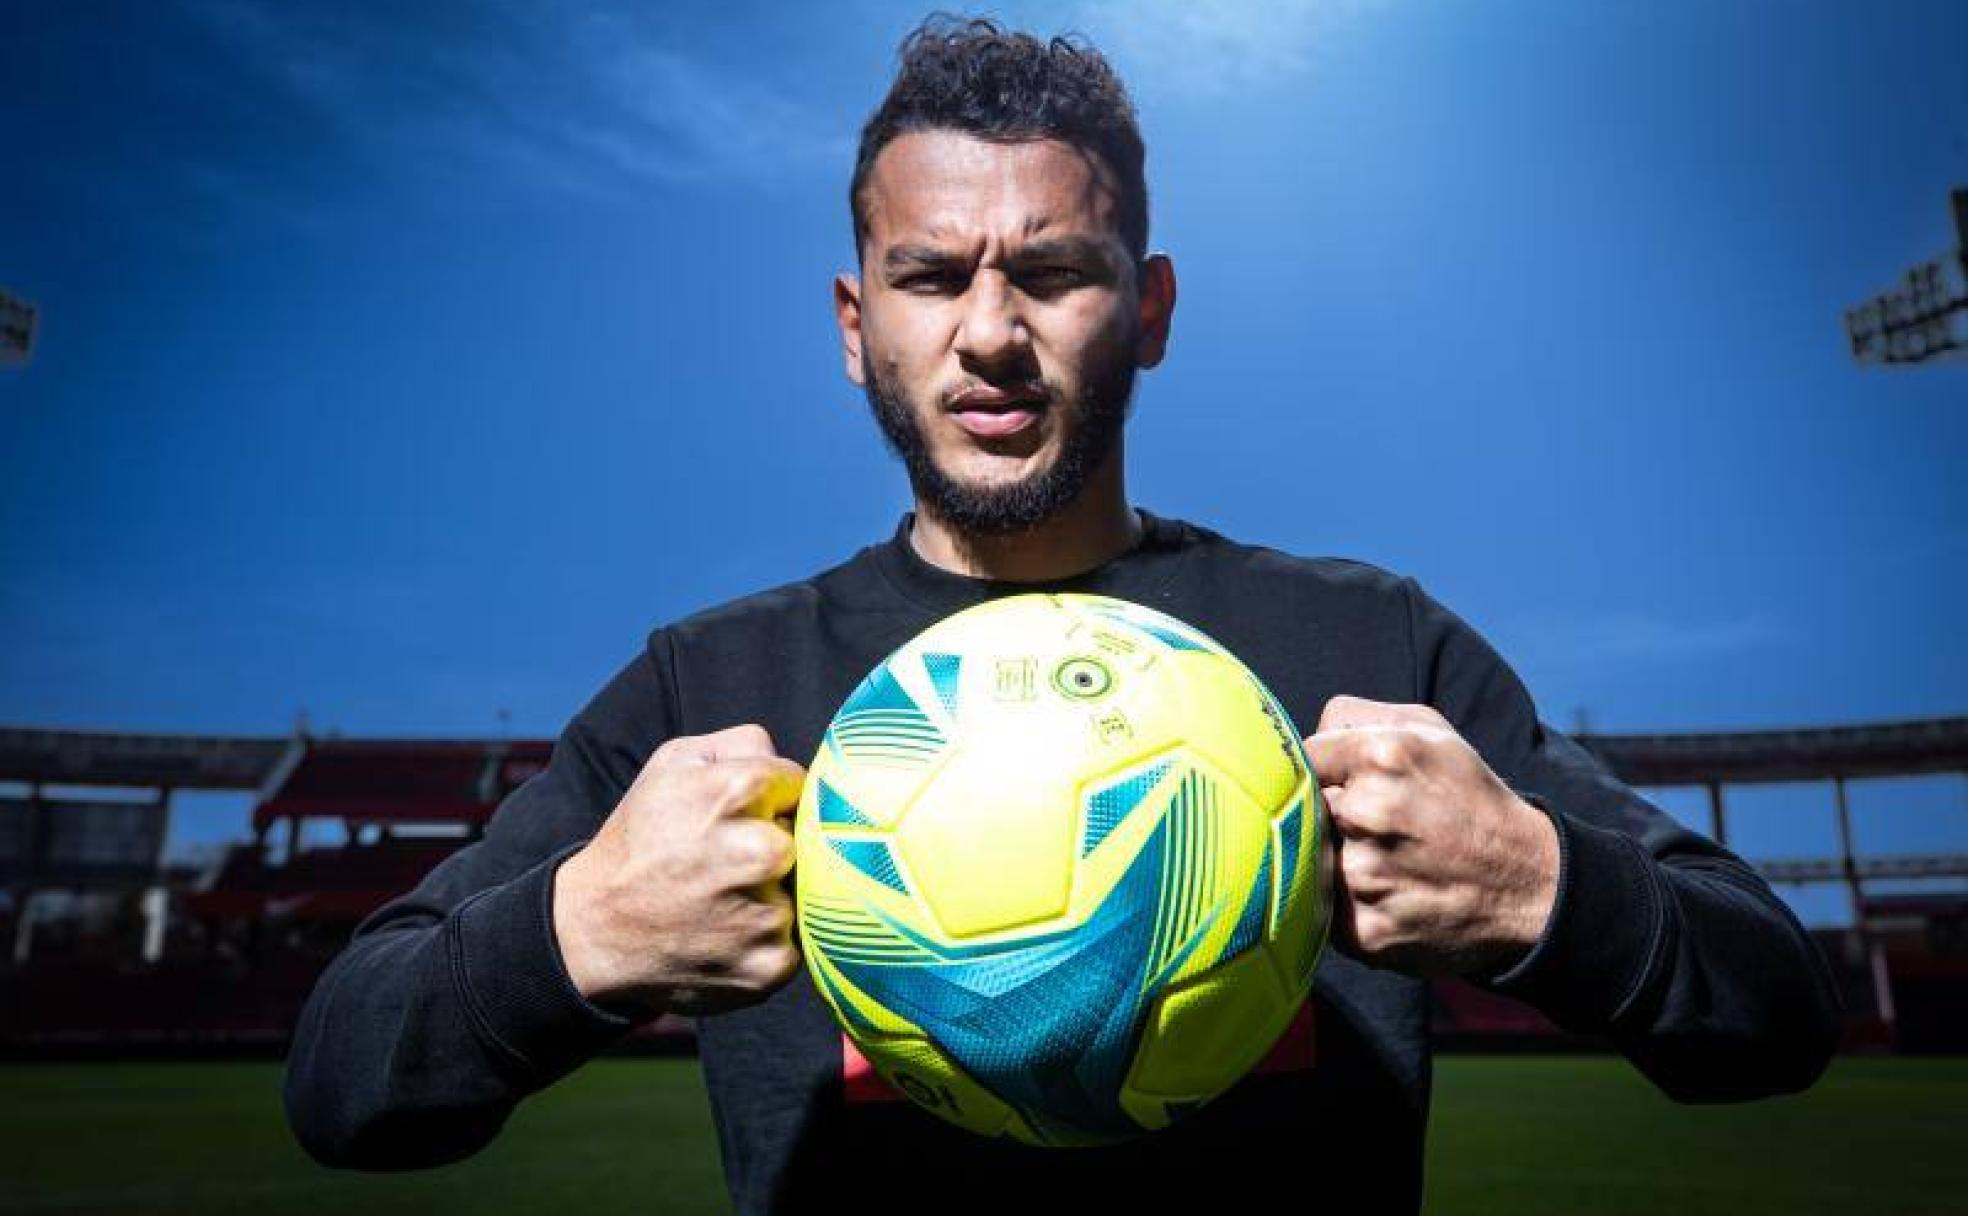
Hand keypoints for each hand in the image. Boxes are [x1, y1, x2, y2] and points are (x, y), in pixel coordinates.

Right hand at [553, 723, 804, 1017]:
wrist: (593, 930)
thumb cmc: (641, 839)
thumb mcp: (673, 763)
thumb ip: (743, 744)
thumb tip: (794, 762)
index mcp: (736, 791)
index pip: (800, 785)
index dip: (772, 801)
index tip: (743, 819)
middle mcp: (757, 853)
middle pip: (810, 838)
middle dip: (779, 846)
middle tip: (733, 862)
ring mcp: (766, 915)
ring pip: (806, 890)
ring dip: (776, 892)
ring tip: (726, 899)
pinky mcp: (769, 967)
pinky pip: (798, 940)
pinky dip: (769, 938)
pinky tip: (729, 932)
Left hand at [1303, 696, 1558, 977]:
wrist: (1530, 883)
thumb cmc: (1469, 798)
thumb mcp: (1430, 731)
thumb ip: (1356, 716)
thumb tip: (1303, 736)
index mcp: (1383, 755)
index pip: (1304, 756)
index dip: (1322, 773)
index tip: (1344, 785)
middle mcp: (1370, 812)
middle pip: (1303, 809)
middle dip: (1330, 816)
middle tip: (1377, 828)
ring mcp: (1366, 876)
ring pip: (1312, 860)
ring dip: (1338, 861)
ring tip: (1388, 862)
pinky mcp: (1366, 930)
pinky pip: (1325, 911)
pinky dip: (1349, 904)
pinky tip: (1390, 895)